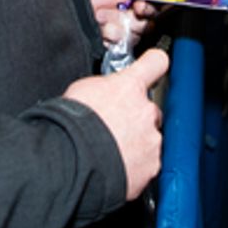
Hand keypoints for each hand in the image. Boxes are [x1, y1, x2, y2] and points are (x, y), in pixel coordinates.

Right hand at [63, 49, 168, 199]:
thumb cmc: (72, 127)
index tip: (152, 69)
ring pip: (151, 137)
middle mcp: (146, 110)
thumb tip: (105, 91)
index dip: (153, 65)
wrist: (72, 163)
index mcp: (130, 86)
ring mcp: (151, 139)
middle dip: (137, 117)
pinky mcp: (152, 165)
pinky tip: (117, 165)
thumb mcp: (82, 90)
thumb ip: (104, 88)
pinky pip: (149, 162)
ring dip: (137, 142)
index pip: (156, 62)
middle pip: (151, 108)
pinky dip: (137, 165)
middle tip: (115, 127)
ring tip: (112, 149)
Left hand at [89, 0, 158, 46]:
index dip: (148, 9)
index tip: (139, 5)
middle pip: (147, 26)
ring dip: (115, 22)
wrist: (78, 2)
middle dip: (132, 18)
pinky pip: (119, 43)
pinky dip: (108, 32)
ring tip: (103, 13)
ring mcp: (126, 33)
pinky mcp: (117, 44)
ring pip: (132, 34)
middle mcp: (136, 19)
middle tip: (119, 8)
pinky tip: (101, 24)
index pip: (155, 10)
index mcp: (140, 3)